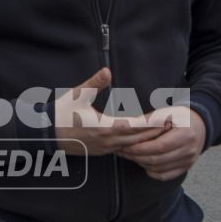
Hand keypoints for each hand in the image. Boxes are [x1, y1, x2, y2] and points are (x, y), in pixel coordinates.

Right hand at [53, 67, 169, 155]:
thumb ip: (94, 83)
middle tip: (174, 124)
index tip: (167, 117)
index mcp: (104, 127)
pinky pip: (125, 149)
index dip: (152, 122)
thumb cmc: (61, 113)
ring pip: (134, 146)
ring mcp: (106, 148)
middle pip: (139, 138)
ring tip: (165, 131)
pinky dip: (137, 145)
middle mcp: (108, 141)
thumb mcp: (77, 95)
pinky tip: (145, 140)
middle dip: (157, 131)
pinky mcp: (103, 151)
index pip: (135, 125)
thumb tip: (107, 70)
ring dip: (149, 139)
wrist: (46, 134)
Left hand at [115, 104, 206, 180]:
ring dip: (141, 164)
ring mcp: (188, 161)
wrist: (200, 126)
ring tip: (130, 156)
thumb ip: (149, 120)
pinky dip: (151, 172)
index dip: (141, 148)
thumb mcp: (167, 113)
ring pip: (159, 169)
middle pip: (158, 160)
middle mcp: (189, 150)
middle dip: (137, 157)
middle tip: (123, 151)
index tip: (126, 145)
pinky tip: (143, 163)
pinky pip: (165, 176)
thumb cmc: (180, 117)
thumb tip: (129, 125)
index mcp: (186, 135)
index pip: (159, 146)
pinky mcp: (185, 168)